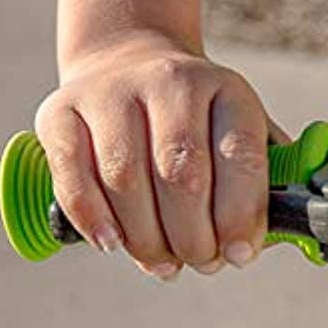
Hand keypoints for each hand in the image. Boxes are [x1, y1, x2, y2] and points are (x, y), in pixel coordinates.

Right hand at [35, 30, 287, 278]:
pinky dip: (92, 218)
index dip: (241, 216)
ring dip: (147, 238)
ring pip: (125, 179)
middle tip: (201, 262)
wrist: (128, 64)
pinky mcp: (60, 111)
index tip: (240, 255)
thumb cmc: (197, 125)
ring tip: (164, 262)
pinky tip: (112, 243)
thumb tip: (267, 242)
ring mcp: (111, 92)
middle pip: (180, 175)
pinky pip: (73, 175)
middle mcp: (170, 82)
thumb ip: (262, 188)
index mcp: (228, 91)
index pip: (240, 158)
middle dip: (194, 237)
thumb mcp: (242, 138)